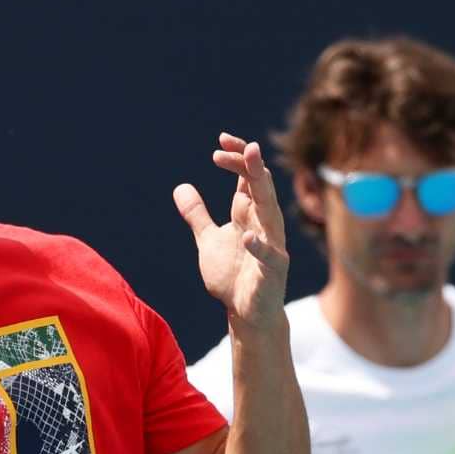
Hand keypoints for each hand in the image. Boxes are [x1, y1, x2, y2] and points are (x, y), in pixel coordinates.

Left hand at [173, 132, 290, 330]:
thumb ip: (197, 214)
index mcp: (250, 213)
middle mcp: (264, 224)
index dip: (237, 157)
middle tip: (245, 144)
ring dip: (262, 188)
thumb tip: (180, 187)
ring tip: (253, 164)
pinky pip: (270, 255)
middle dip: (252, 165)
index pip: (248, 177)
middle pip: (261, 187)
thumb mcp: (208, 240)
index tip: (221, 140)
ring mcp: (272, 246)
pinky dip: (259, 246)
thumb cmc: (233, 275)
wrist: (246, 313)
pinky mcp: (274, 271)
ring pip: (271, 211)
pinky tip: (247, 236)